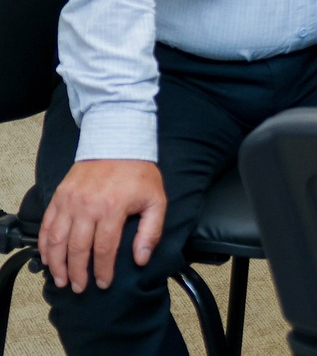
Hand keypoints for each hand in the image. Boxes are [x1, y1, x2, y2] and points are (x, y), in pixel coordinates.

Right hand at [39, 160, 165, 292]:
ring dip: (57, 264)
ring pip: (57, 240)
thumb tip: (141, 259)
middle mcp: (87, 206)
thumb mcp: (156, 201)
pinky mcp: (59, 197)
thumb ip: (150, 232)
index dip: (103, 270)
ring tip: (61, 280)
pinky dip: (45, 245)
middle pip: (77, 249)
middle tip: (80, 287)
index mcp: (113, 208)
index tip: (103, 284)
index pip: (104, 249)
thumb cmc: (139, 174)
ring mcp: (70, 201)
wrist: (118, 145)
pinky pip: (47, 226)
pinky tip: (48, 259)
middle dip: (77, 273)